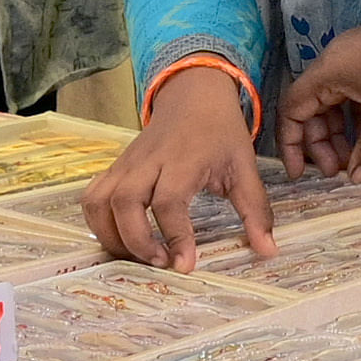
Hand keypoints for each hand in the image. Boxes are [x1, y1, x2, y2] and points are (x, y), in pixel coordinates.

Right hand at [87, 72, 271, 265]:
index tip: (185, 265)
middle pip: (125, 202)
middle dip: (136, 240)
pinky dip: (97, 222)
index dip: (175, 236)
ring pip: (99, 201)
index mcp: (183, 160)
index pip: (169, 201)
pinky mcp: (115, 168)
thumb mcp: (245, 167)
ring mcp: (126, 164)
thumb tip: (268, 250)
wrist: (193, 95)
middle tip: (160, 262)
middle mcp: (148, 162)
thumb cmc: (220, 133)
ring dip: (111, 235)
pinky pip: (92, 196)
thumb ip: (256, 210)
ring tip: (136, 256)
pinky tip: (118, 238)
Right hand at [281, 2, 360, 181]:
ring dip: (339, 134)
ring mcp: (350, 61)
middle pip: (310, 109)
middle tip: (338, 172)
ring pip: (332, 105)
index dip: (290, 144)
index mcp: (327, 71)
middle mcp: (332, 63)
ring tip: (355, 161)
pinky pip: (350, 96)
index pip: (291, 110)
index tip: (300, 172)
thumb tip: (356, 177)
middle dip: (321, 144)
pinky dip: (355, 120)